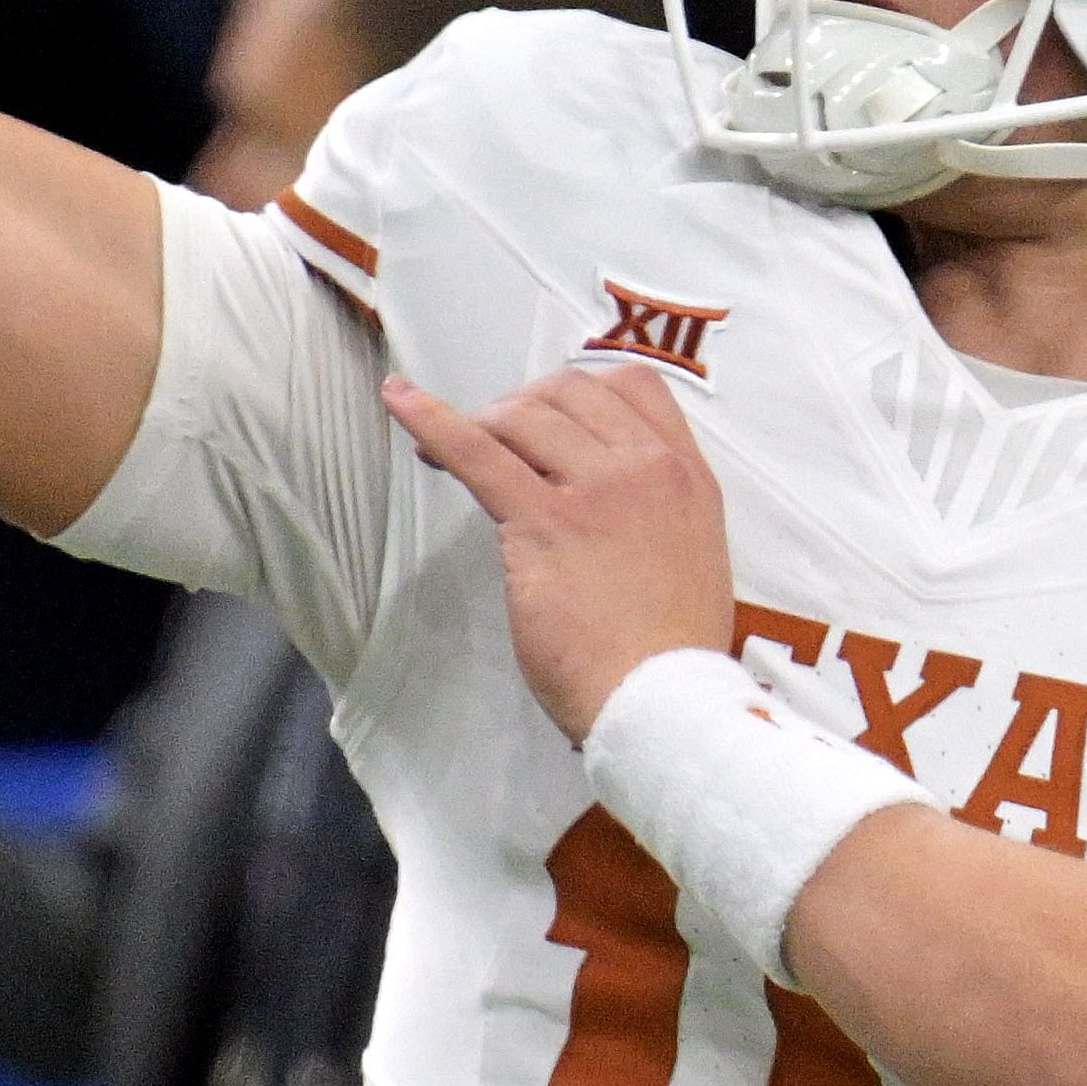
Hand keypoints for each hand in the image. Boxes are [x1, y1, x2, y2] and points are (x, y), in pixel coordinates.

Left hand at [382, 365, 741, 741]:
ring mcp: (597, 490)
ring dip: (480, 423)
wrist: (662, 701)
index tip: (545, 416)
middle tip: (491, 440)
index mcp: (688, 476)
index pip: (634, 385)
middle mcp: (647, 468)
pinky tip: (398, 401)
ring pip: (523, 415)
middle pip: (570, 391)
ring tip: (446, 451)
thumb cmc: (668, 652)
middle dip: (521, 404)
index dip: (579, 391)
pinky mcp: (544, 522)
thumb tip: (593, 503)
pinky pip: (478, 453)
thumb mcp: (688, 557)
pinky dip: (430, 420)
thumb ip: (650, 514)